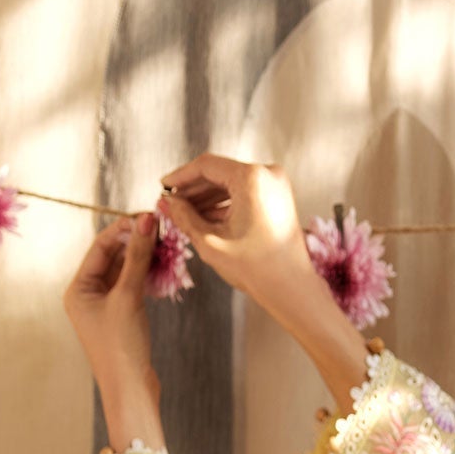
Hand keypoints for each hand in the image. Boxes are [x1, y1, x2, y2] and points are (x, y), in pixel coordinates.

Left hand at [62, 211, 165, 450]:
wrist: (131, 389)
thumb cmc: (121, 346)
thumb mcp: (128, 297)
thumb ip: (136, 257)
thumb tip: (145, 221)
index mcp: (78, 289)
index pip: (101, 247)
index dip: (125, 229)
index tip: (150, 217)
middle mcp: (88, 295)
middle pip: (113, 257)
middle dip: (138, 242)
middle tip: (164, 229)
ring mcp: (105, 306)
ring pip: (126, 271)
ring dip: (146, 258)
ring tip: (169, 246)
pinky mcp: (122, 316)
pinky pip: (134, 286)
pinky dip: (149, 276)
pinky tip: (165, 268)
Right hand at [158, 152, 368, 410]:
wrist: (291, 288)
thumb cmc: (255, 268)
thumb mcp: (210, 241)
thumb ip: (184, 217)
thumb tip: (166, 202)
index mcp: (251, 178)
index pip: (206, 165)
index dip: (181, 176)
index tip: (163, 187)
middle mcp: (267, 173)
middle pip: (219, 172)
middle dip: (193, 189)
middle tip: (170, 203)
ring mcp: (276, 184)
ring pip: (230, 183)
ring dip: (206, 197)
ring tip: (183, 213)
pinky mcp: (278, 197)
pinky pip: (244, 193)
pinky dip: (224, 203)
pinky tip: (204, 217)